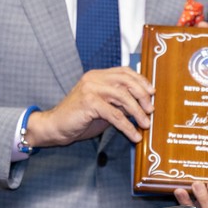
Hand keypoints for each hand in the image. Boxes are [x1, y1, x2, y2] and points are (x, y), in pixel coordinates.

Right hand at [26, 67, 152, 145]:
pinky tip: (133, 135)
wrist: (55, 126)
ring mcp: (91, 89)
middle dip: (142, 95)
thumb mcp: (103, 107)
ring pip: (123, 97)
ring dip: (137, 112)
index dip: (140, 80)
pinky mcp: (89, 103)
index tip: (152, 92)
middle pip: (126, 81)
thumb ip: (119, 103)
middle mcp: (94, 79)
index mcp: (98, 76)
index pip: (124, 72)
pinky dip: (127, 126)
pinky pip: (114, 115)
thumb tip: (142, 105)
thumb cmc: (79, 118)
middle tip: (151, 109)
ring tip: (145, 124)